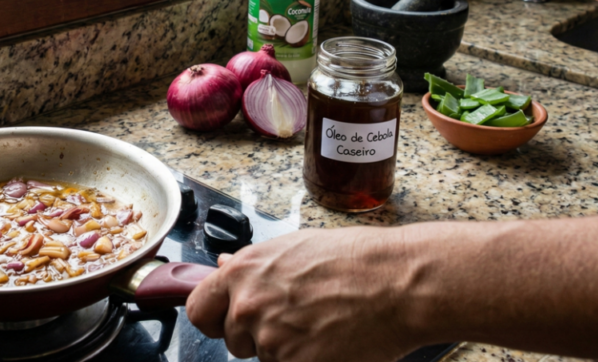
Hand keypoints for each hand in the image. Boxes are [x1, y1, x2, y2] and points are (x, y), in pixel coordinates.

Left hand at [185, 227, 417, 361]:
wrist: (397, 282)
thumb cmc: (355, 260)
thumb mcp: (293, 247)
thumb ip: (253, 265)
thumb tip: (225, 268)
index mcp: (243, 272)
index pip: (199, 309)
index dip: (214, 317)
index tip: (224, 320)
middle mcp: (249, 306)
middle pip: (232, 338)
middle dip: (256, 334)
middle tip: (293, 319)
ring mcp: (271, 340)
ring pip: (264, 357)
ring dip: (285, 349)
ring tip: (320, 324)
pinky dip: (307, 360)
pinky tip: (330, 341)